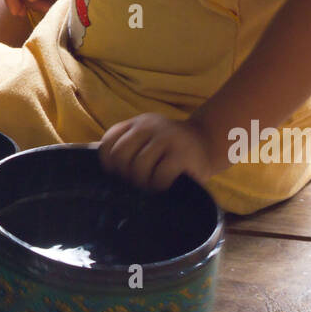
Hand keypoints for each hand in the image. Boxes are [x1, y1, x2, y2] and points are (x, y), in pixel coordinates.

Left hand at [98, 112, 226, 190]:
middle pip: (120, 155)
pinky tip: (164, 187)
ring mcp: (166, 138)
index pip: (108, 141)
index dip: (108, 164)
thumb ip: (128, 148)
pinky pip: (160, 175)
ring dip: (142, 183)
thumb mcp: (148, 141)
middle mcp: (149, 126)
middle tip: (135, 185)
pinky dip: (158, 186)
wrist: (208, 143)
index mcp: (137, 123)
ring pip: (139, 166)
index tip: (118, 176)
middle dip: (125, 176)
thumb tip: (101, 166)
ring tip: (150, 187)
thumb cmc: (172, 149)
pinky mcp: (182, 154)